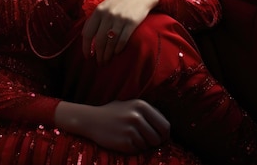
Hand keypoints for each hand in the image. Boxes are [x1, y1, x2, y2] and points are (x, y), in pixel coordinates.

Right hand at [55, 99, 169, 152]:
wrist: (90, 119)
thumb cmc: (113, 114)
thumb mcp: (130, 106)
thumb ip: (148, 114)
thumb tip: (167, 130)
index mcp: (141, 105)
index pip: (165, 126)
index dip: (164, 135)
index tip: (159, 138)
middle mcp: (137, 116)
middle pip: (158, 138)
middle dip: (154, 143)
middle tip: (145, 140)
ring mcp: (130, 129)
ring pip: (148, 146)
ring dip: (141, 145)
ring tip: (129, 137)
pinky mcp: (124, 141)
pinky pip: (137, 150)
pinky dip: (132, 148)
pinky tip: (122, 140)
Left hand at [81, 0, 158, 62]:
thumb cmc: (120, 0)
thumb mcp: (105, 5)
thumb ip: (95, 18)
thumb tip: (85, 35)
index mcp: (98, 11)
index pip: (88, 33)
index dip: (86, 47)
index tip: (87, 56)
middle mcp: (107, 15)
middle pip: (99, 40)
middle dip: (98, 54)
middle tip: (99, 62)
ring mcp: (119, 19)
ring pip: (110, 42)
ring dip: (107, 54)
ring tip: (106, 60)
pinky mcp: (131, 22)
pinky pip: (123, 39)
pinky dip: (118, 48)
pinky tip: (116, 53)